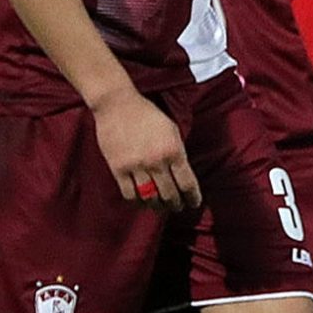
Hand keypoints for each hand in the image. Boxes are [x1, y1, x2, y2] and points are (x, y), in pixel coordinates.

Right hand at [92, 88, 199, 212]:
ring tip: (161, 207)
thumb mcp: (172, 131)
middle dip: (176, 204)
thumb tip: (183, 176)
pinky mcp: (118, 169)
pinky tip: (142, 202)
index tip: (194, 203)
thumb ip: (178, 153)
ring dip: (158, 206)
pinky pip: (129, 194)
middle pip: (170, 195)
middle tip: (178, 207)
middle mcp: (156, 161)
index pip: (187, 184)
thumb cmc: (148, 115)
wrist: (118, 105)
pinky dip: (138, 202)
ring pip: (150, 198)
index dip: (193, 197)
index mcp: (174, 151)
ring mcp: (136, 166)